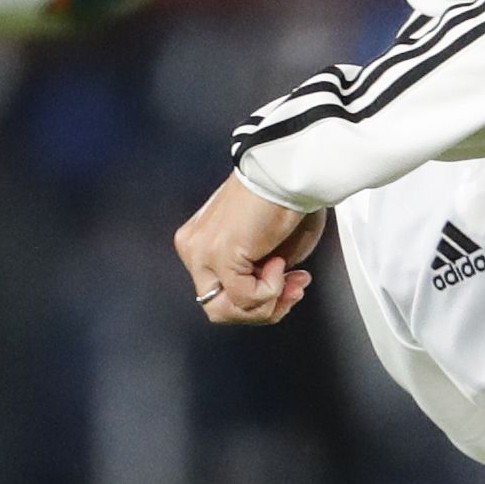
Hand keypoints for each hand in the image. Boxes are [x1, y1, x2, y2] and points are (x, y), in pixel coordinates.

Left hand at [178, 173, 322, 324]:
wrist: (285, 172)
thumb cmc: (283, 199)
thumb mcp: (268, 250)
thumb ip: (259, 277)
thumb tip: (269, 299)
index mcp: (200, 243)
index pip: (221, 297)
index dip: (260, 301)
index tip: (289, 284)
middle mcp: (192, 248)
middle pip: (220, 311)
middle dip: (263, 308)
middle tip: (291, 289)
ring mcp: (200, 252)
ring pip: (228, 311)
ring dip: (268, 301)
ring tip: (287, 276)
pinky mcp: (217, 254)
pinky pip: (245, 297)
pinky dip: (270, 289)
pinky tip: (278, 263)